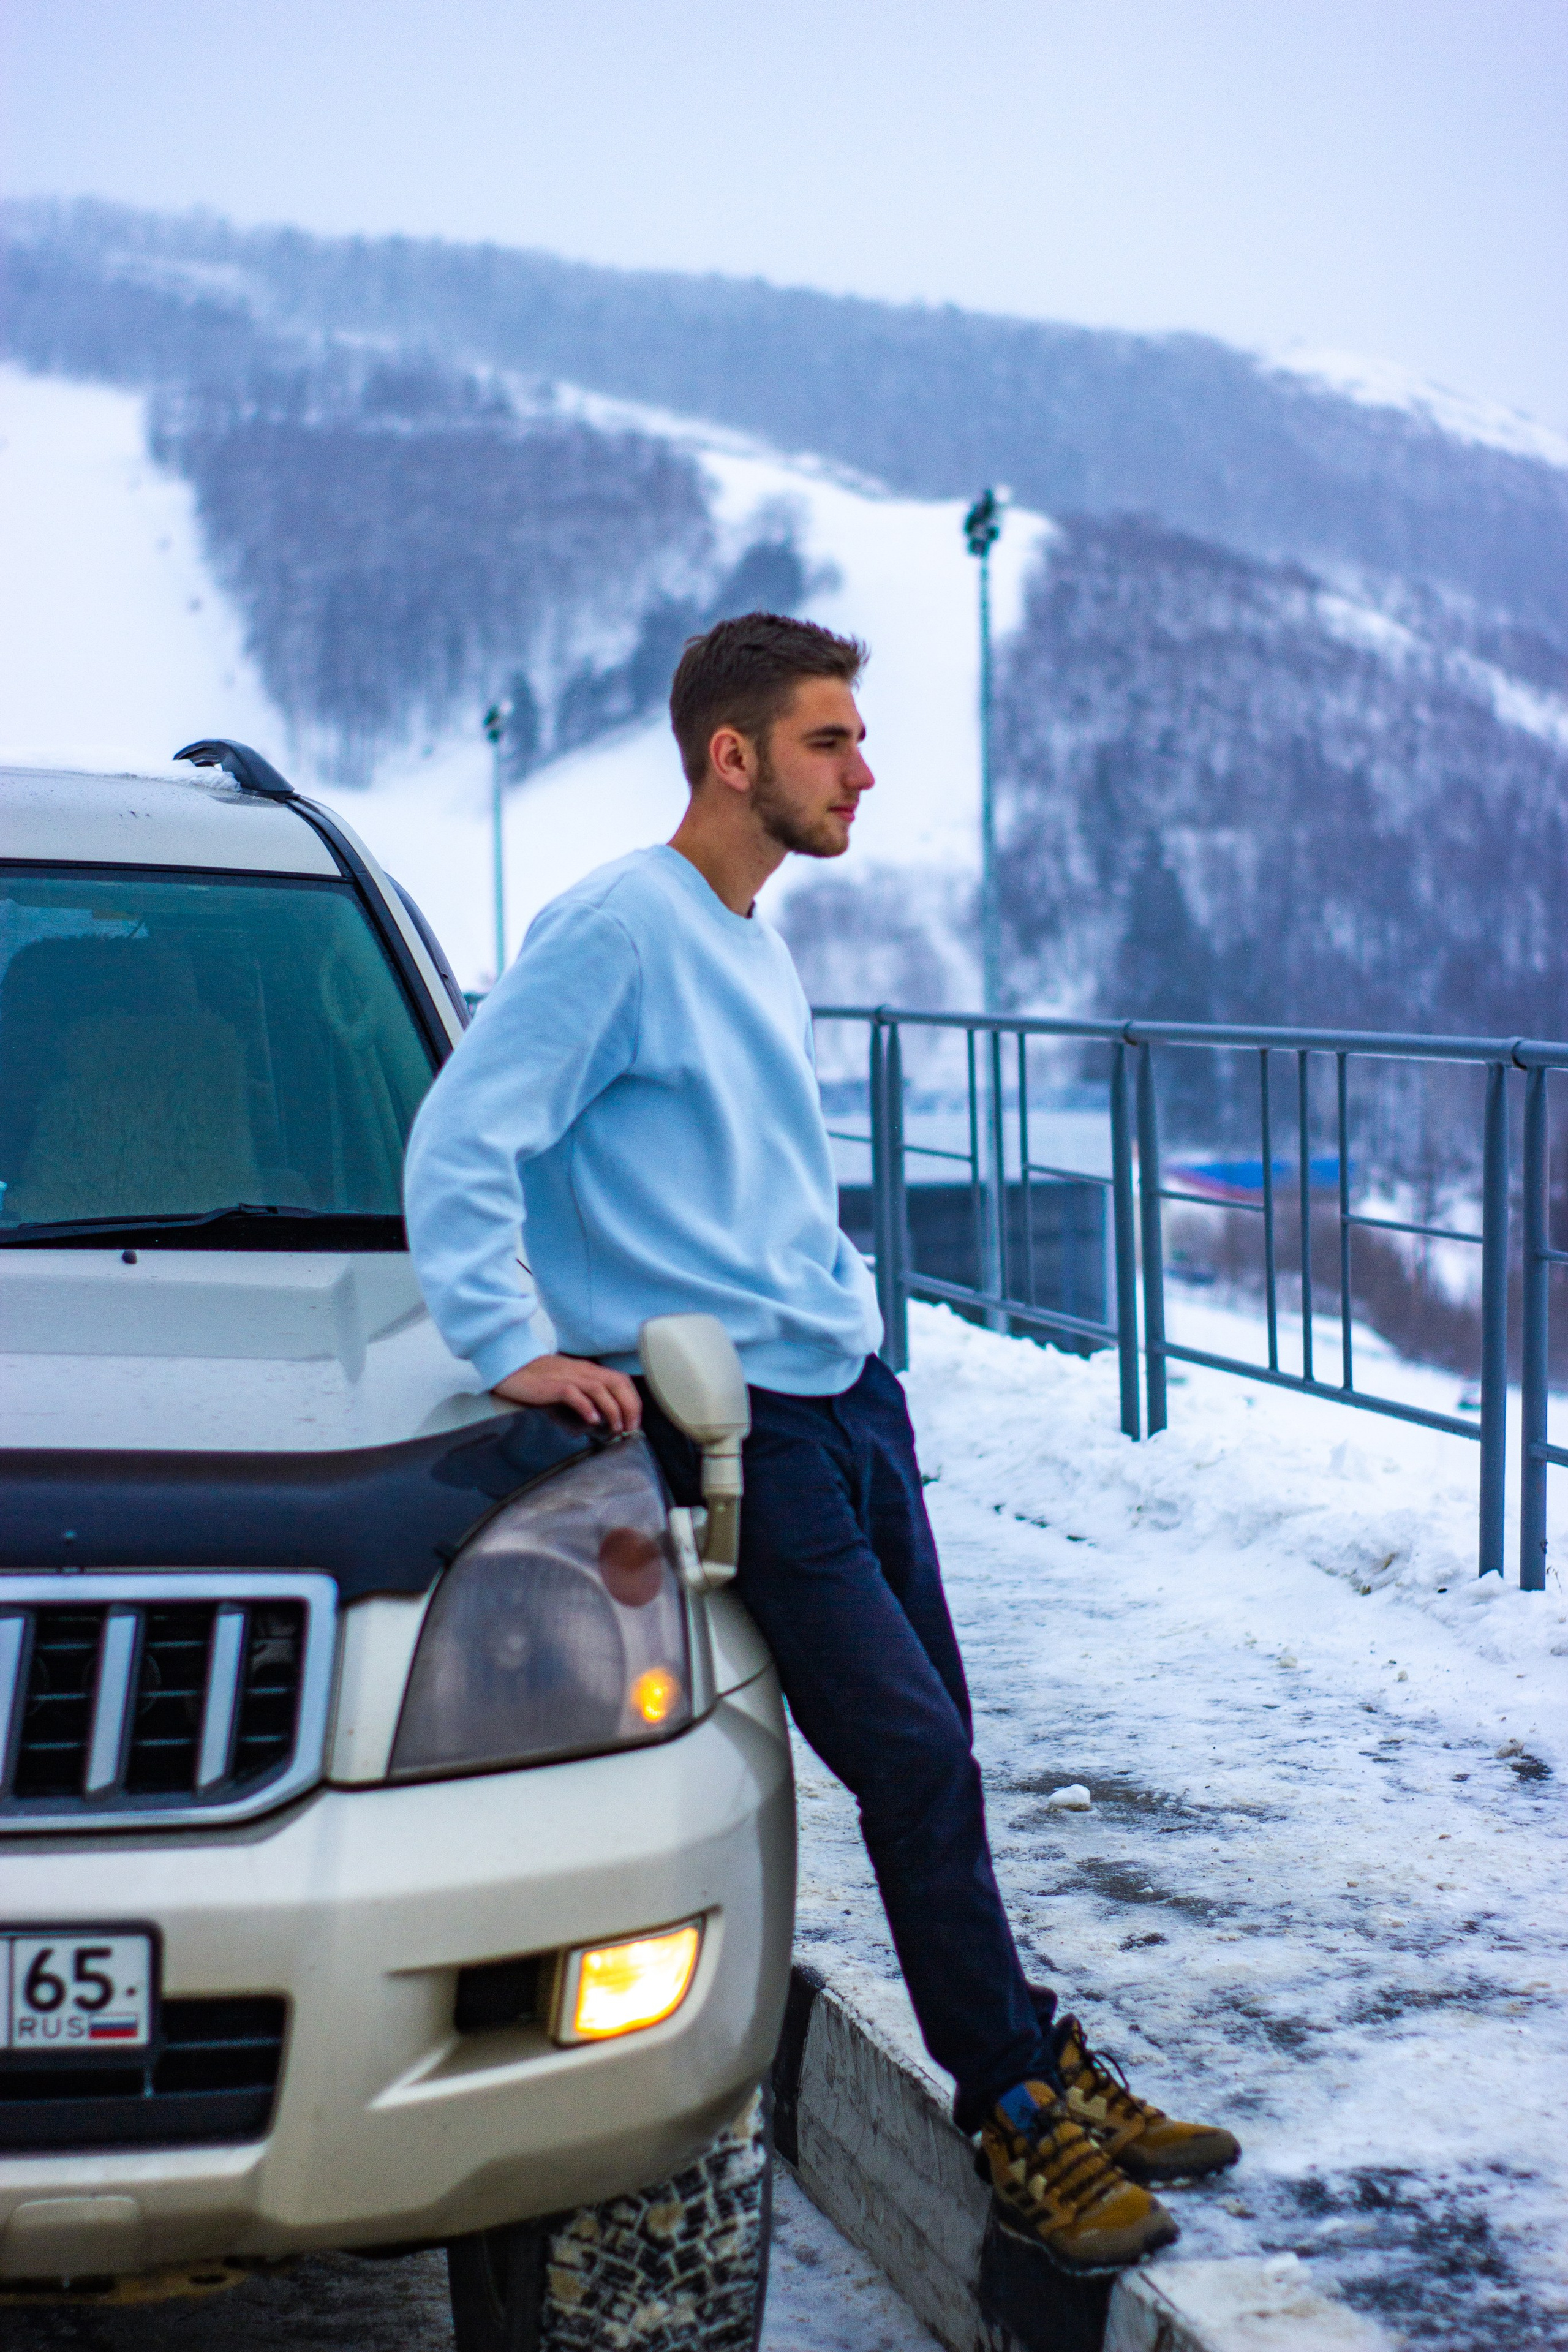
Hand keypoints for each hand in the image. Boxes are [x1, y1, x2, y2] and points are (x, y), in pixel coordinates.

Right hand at [492, 1354, 642, 1432]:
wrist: (511, 1365)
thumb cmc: (538, 1378)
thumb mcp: (567, 1382)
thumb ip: (583, 1395)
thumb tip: (598, 1418)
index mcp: (588, 1370)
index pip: (620, 1380)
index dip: (632, 1400)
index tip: (634, 1421)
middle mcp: (582, 1370)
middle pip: (616, 1383)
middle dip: (629, 1407)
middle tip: (630, 1428)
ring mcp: (568, 1376)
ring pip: (600, 1389)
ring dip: (612, 1410)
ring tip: (614, 1428)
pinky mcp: (553, 1385)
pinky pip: (574, 1394)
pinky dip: (586, 1407)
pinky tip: (592, 1420)